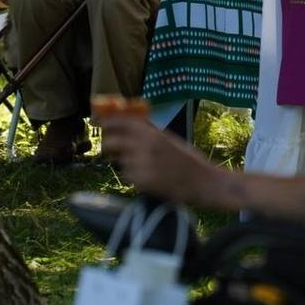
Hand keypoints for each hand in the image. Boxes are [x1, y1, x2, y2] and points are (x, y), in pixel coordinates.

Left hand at [98, 116, 237, 208]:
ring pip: (120, 162)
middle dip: (109, 146)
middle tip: (112, 150)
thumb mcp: (169, 139)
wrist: (204, 182)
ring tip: (147, 168)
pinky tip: (150, 178)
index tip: (100, 123)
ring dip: (127, 164)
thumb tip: (128, 123)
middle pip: (111, 142)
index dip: (107, 122)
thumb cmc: (188, 160)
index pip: (120, 122)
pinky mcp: (141, 182)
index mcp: (152, 133)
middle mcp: (144, 146)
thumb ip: (149, 132)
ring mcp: (141, 165)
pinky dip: (134, 177)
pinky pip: (128, 176)